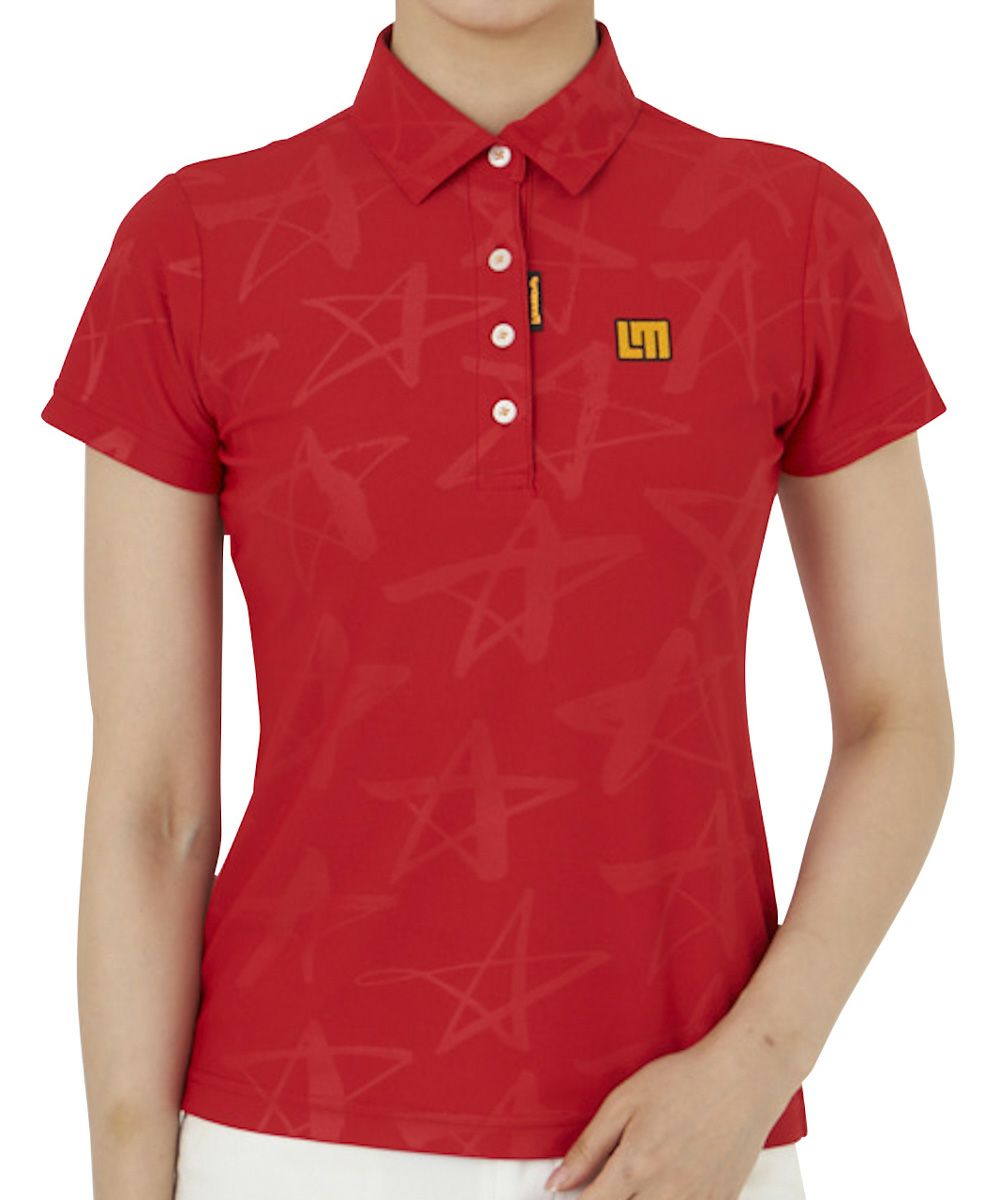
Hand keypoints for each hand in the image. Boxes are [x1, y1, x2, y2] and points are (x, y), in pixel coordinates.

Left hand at [542, 1032, 796, 1199]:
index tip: (570, 1196)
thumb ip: (589, 1146)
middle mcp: (664, 1193)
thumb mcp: (624, 1101)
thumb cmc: (681, 1082)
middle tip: (612, 1182)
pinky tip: (666, 1185)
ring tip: (640, 1181)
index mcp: (634, 1167)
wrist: (741, 1080)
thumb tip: (556, 1183)